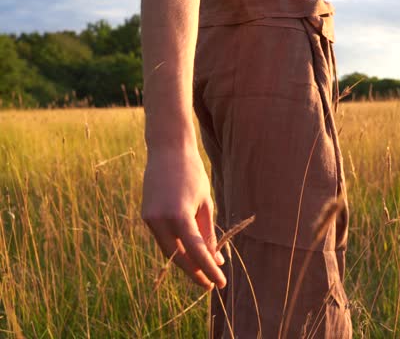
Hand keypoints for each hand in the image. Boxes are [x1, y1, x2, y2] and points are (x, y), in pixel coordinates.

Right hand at [141, 145, 225, 288]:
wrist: (167, 150)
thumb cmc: (193, 174)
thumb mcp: (206, 203)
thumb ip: (209, 233)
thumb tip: (217, 259)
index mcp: (178, 215)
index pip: (196, 251)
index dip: (208, 270)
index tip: (220, 283)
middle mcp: (160, 220)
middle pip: (177, 257)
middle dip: (194, 272)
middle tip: (210, 283)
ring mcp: (149, 218)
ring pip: (168, 250)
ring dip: (185, 261)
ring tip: (203, 270)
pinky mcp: (146, 215)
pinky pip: (163, 239)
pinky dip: (176, 248)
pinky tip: (189, 253)